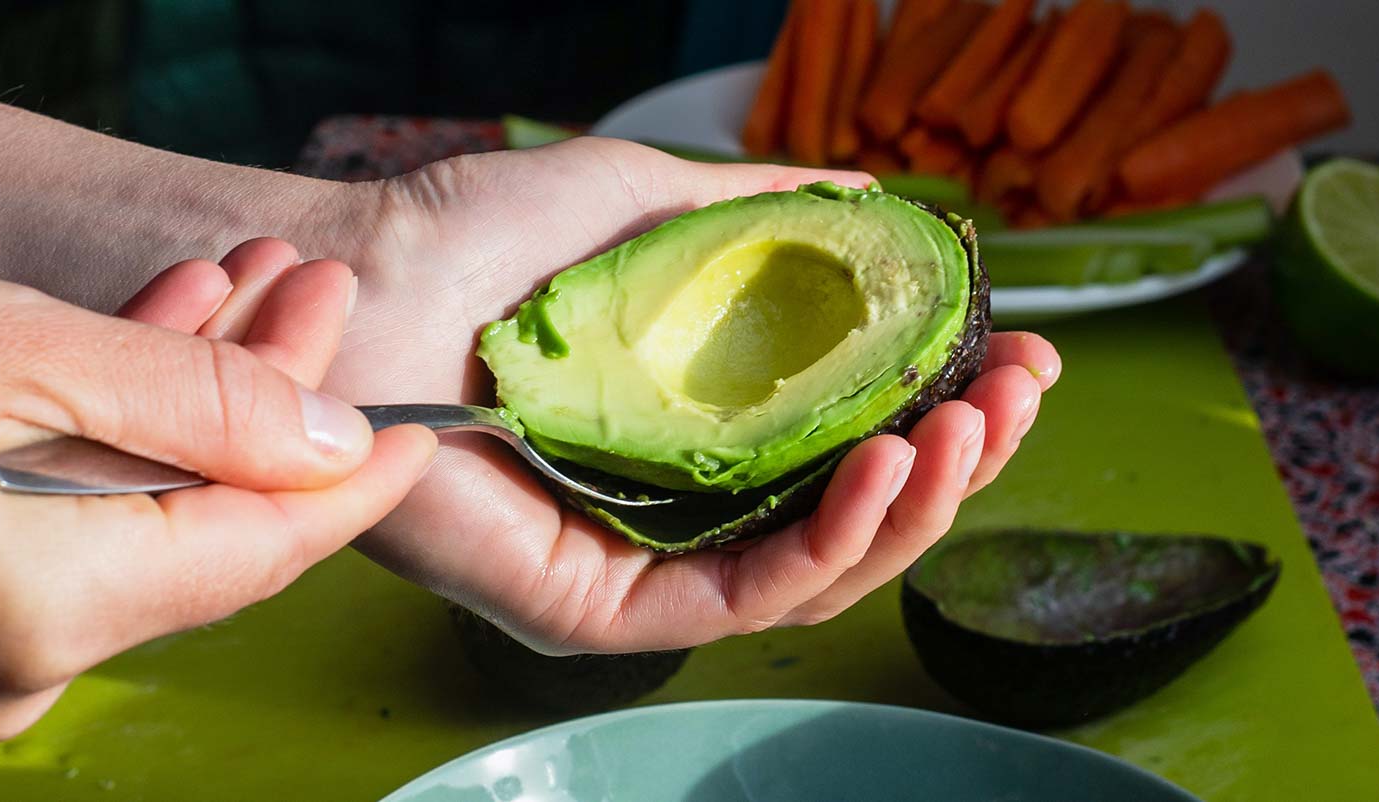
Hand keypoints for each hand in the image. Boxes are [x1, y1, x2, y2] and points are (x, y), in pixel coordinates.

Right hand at [0, 243, 435, 740]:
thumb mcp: (27, 357)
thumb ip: (200, 405)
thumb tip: (332, 442)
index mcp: (55, 610)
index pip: (265, 551)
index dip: (354, 485)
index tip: (420, 435)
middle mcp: (27, 650)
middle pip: (214, 516)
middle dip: (273, 393)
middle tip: (318, 292)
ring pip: (148, 500)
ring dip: (201, 387)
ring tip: (250, 283)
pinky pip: (77, 508)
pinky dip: (119, 420)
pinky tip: (163, 326)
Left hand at [320, 137, 1060, 653]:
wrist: (358, 279)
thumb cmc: (478, 238)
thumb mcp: (646, 203)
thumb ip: (761, 216)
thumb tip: (874, 198)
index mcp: (699, 431)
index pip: (849, 445)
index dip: (943, 406)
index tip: (1017, 352)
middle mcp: (681, 508)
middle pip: (852, 516)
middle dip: (957, 459)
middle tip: (1021, 391)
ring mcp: (644, 564)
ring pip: (818, 569)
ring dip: (919, 503)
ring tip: (973, 426)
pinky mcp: (601, 611)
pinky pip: (743, 597)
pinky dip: (832, 541)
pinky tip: (889, 465)